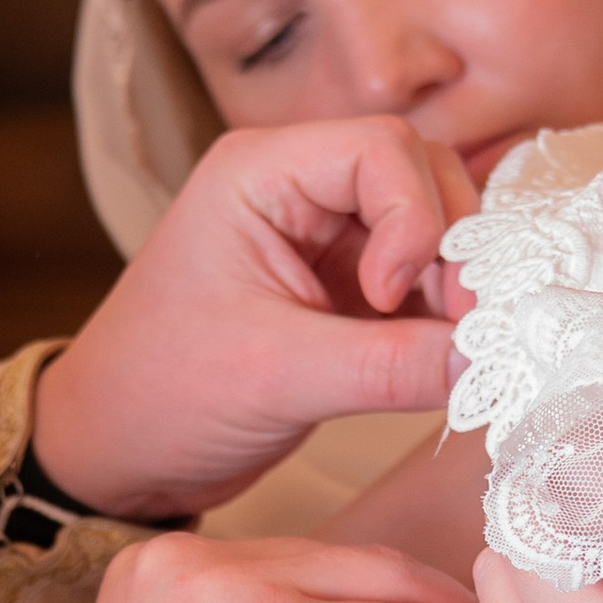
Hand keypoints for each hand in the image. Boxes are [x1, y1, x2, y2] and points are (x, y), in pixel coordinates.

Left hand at [31, 118, 475, 521]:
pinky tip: (443, 363)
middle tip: (461, 326)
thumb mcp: (274, 377)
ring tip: (452, 352)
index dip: (414, 217)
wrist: (114, 454)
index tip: (389, 299)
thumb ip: (387, 365)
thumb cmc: (158, 395)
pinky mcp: (342, 292)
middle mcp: (296, 190)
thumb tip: (488, 359)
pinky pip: (417, 285)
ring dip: (453, 287)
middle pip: (420, 178)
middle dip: (451, 248)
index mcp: (258, 173)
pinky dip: (440, 320)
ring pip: (429, 231)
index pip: (381, 148)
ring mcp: (323, 240)